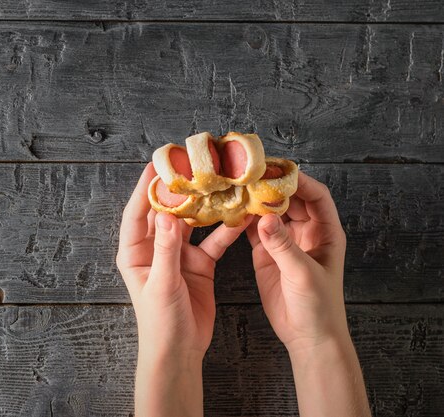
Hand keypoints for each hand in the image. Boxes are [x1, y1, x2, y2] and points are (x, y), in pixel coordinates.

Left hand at [116, 163, 250, 416]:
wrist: (180, 351)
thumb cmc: (160, 321)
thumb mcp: (162, 284)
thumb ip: (166, 250)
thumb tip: (167, 216)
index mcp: (136, 252)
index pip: (138, 213)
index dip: (146, 188)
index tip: (157, 165)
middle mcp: (156, 249)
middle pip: (166, 213)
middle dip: (178, 191)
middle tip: (192, 166)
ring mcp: (179, 256)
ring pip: (192, 224)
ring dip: (204, 207)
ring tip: (218, 184)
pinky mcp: (199, 265)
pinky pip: (213, 242)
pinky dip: (225, 231)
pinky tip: (239, 216)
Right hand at [246, 171, 348, 352]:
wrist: (307, 336)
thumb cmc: (318, 306)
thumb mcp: (303, 274)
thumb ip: (283, 246)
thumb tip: (265, 218)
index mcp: (325, 232)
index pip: (316, 196)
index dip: (300, 180)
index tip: (277, 170)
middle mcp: (306, 232)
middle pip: (290, 199)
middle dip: (272, 187)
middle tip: (250, 175)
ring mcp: (285, 242)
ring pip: (270, 213)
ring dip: (256, 202)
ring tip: (236, 189)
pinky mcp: (266, 254)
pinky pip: (254, 230)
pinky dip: (244, 221)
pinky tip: (231, 212)